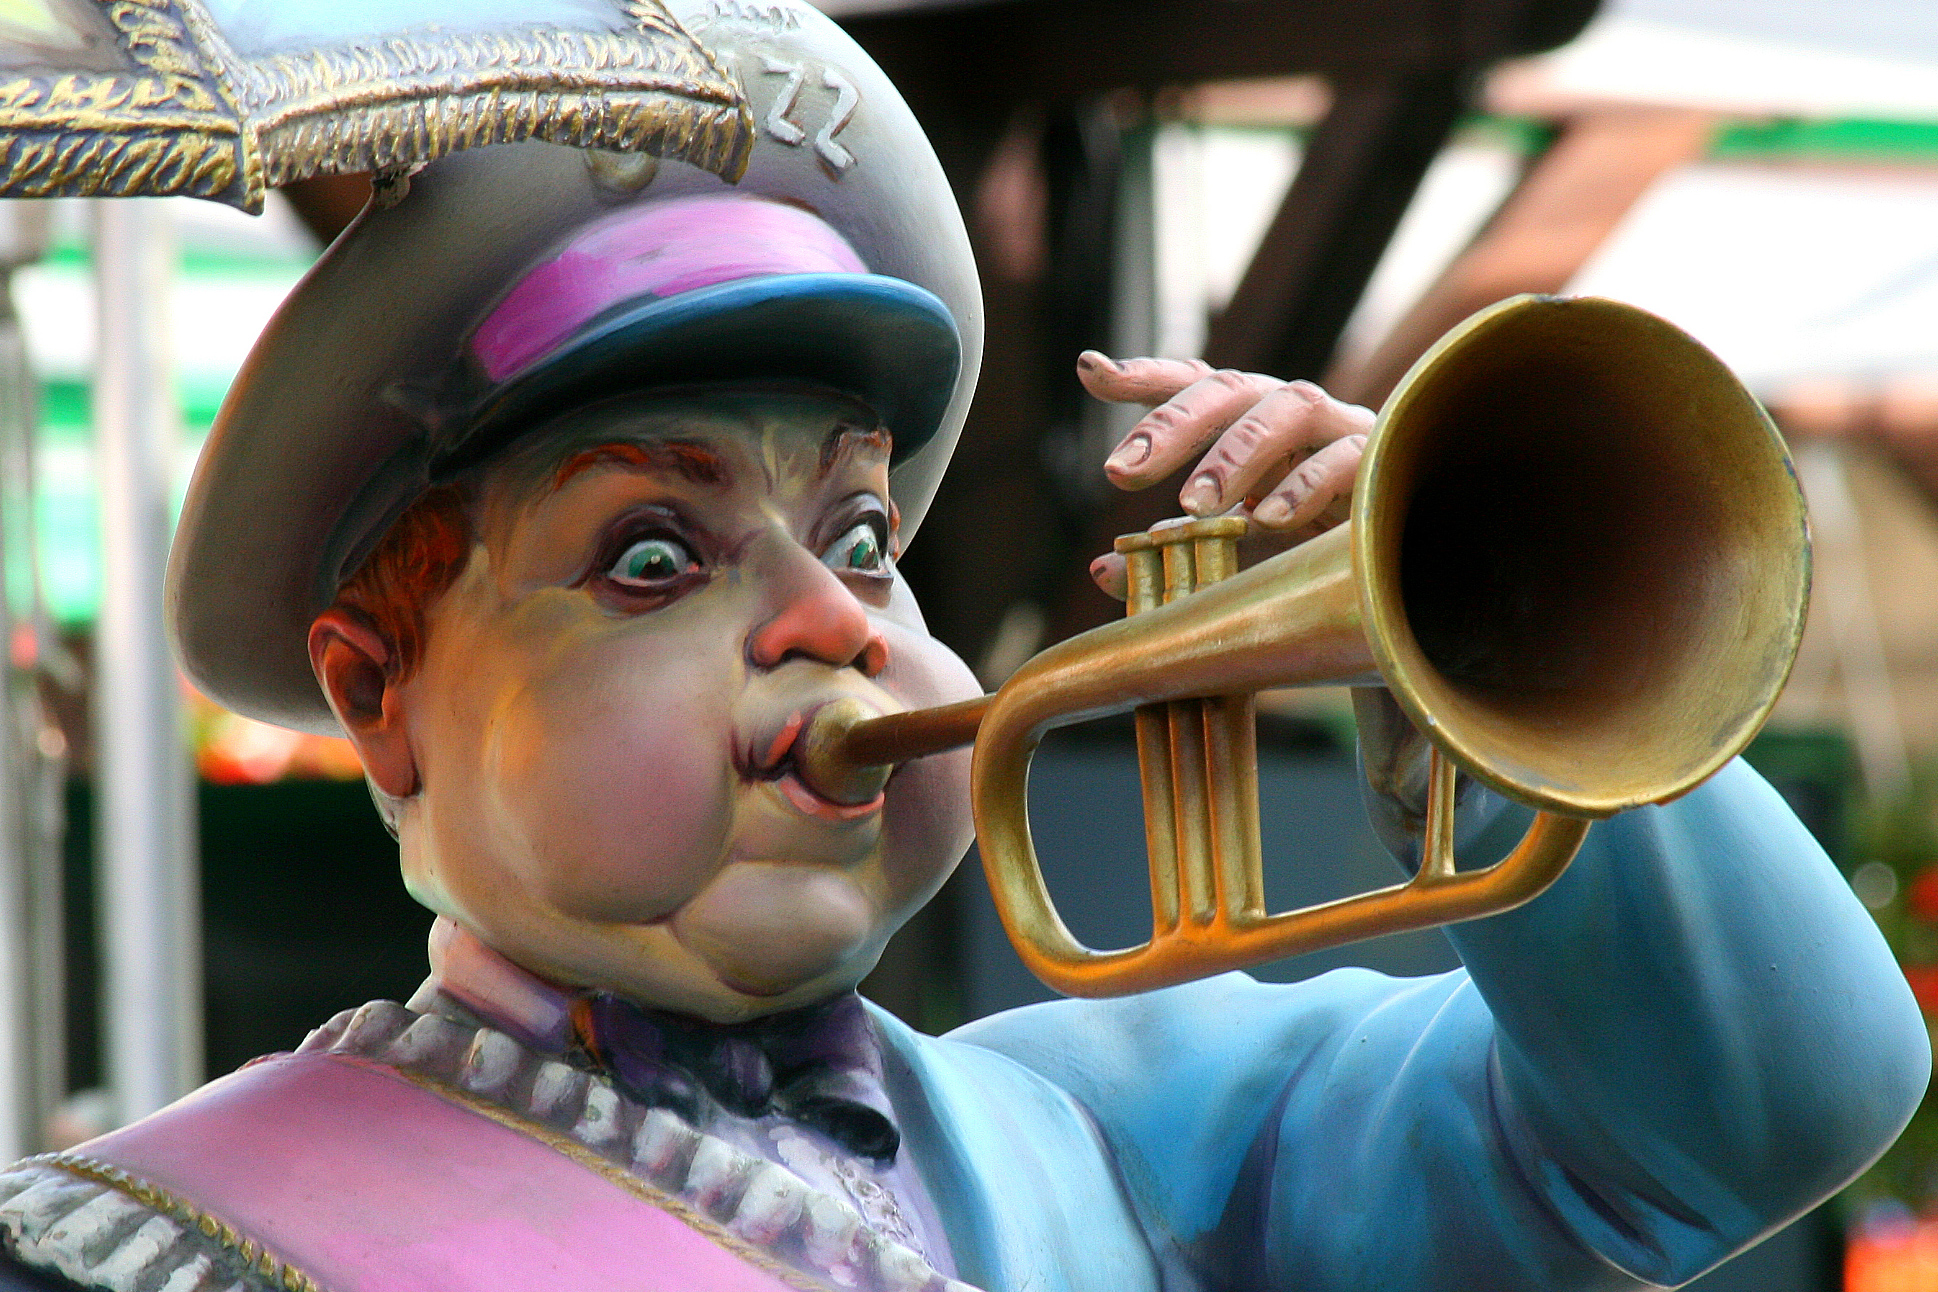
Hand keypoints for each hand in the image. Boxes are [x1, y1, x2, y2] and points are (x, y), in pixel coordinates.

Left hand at [1076, 353, 1373, 598]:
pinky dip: (1305, 486)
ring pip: (1286, 410)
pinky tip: (1268, 519)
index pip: (1193, 386)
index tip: (1090, 370)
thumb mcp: (1234, 549)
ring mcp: (1336, 428)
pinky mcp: (1380, 460)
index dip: (1144, 376)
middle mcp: (1287, 411)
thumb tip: (1101, 570)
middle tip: (1120, 474)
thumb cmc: (1307, 540)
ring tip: (1193, 506)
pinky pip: (1345, 457)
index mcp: (1247, 421)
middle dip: (1173, 424)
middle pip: (1229, 389)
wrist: (1401, 555)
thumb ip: (1173, 552)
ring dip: (1235, 455)